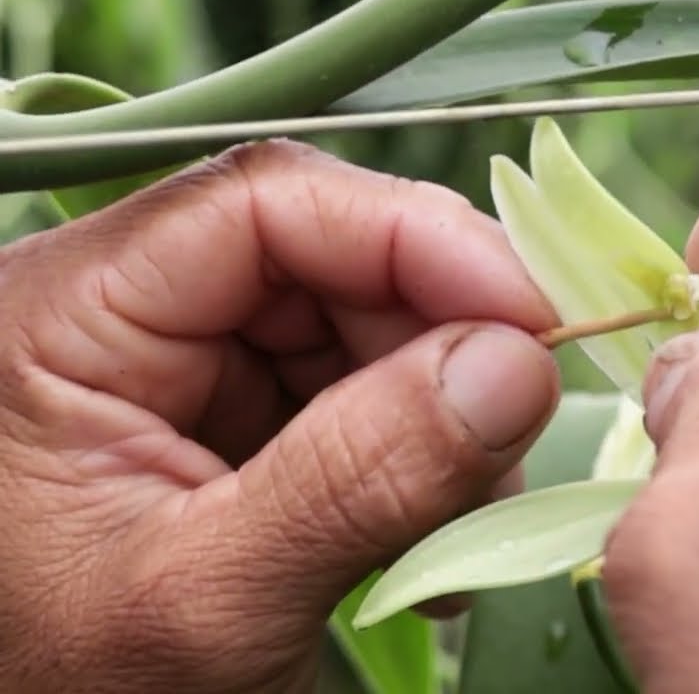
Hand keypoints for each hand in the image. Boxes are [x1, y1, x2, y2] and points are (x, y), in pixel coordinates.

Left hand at [0, 140, 560, 691]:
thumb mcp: (212, 603)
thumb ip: (360, 477)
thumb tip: (517, 367)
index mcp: (59, 319)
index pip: (261, 204)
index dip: (414, 240)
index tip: (531, 320)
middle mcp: (122, 314)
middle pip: (329, 258)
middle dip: (444, 344)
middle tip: (512, 442)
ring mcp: (183, 365)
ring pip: (362, 323)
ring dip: (444, 411)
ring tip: (467, 521)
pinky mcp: (233, 416)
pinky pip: (359, 390)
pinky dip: (421, 453)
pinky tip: (433, 533)